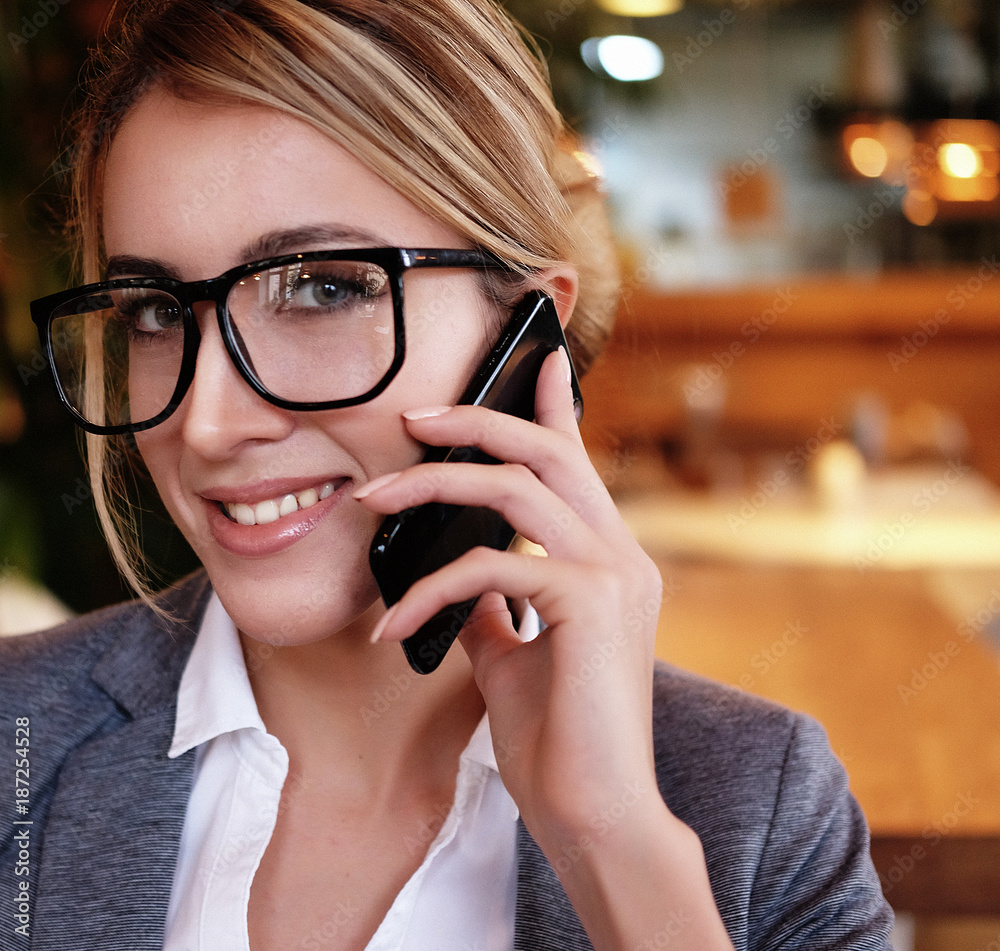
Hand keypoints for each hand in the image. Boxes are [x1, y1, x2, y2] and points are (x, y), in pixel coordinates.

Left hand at [356, 347, 661, 843]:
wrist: (595, 816)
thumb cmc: (557, 740)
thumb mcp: (513, 657)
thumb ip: (493, 607)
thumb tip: (456, 578)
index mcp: (609, 561)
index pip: (579, 465)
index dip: (554, 407)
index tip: (538, 360)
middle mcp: (622, 555)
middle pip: (549, 452)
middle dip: (476, 422)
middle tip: (412, 418)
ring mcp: (614, 575)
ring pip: (519, 487)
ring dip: (436, 483)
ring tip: (375, 499)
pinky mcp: (590, 604)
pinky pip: (492, 566)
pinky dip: (430, 588)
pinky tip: (393, 626)